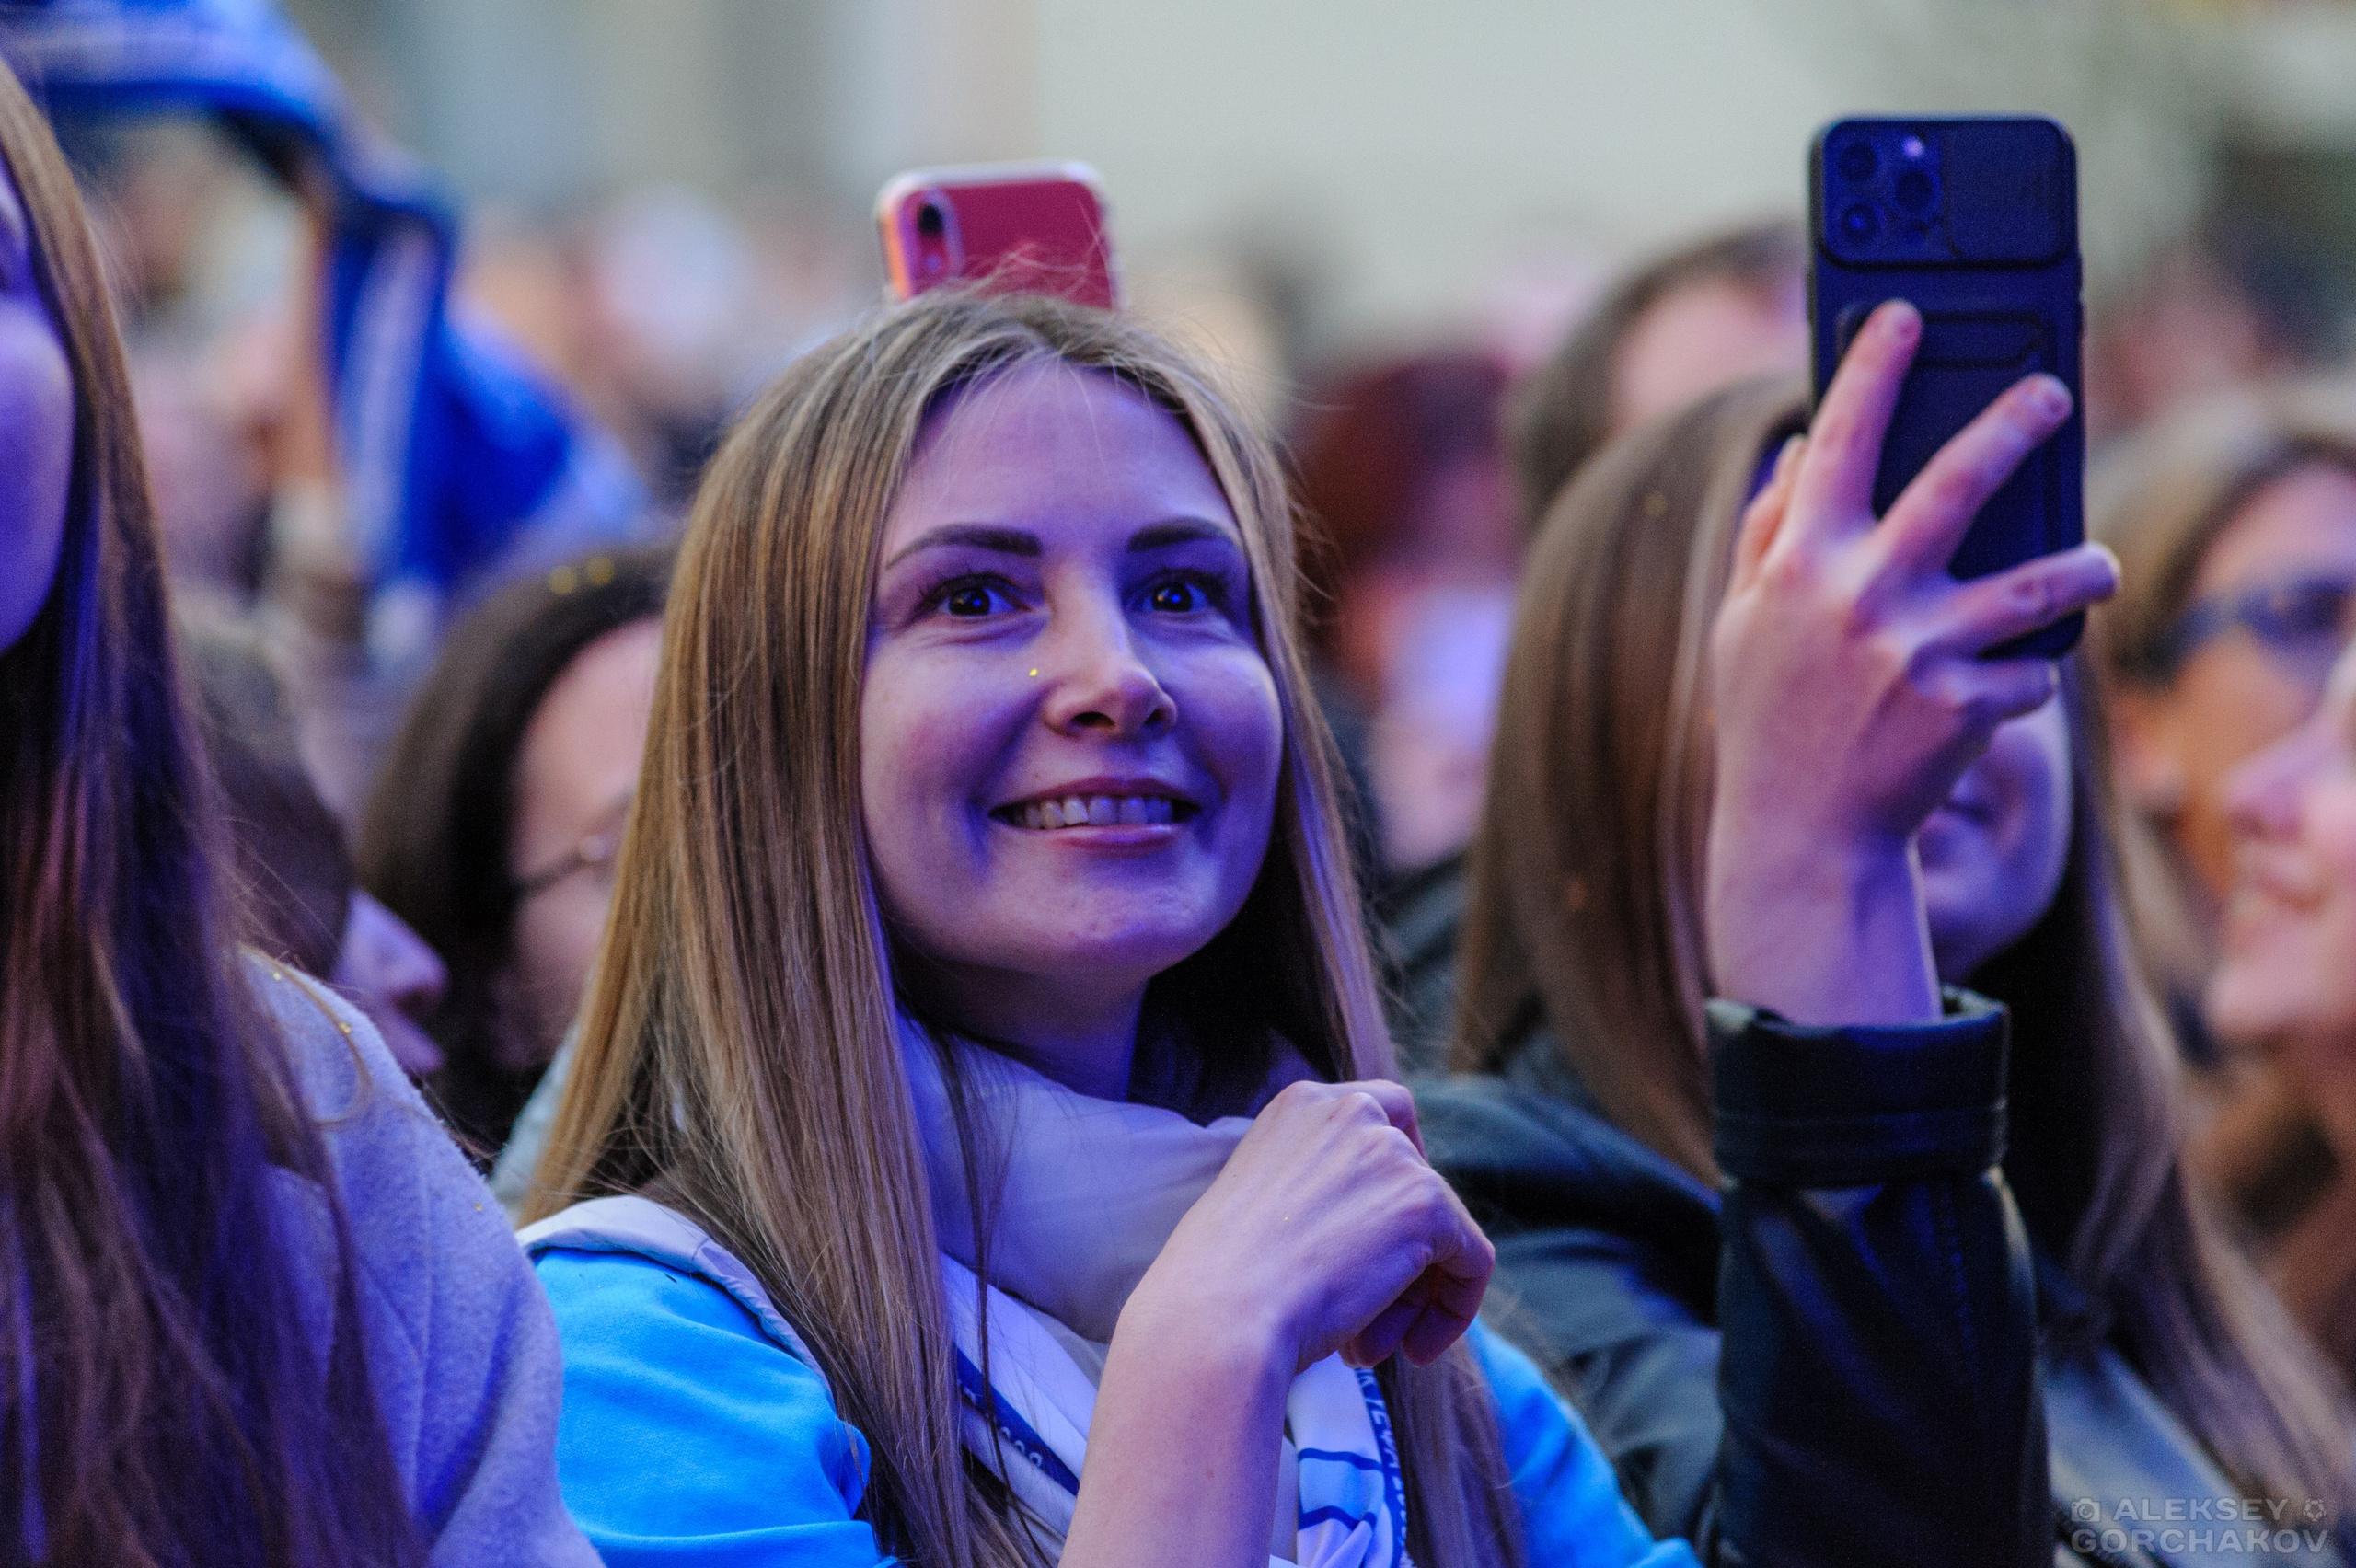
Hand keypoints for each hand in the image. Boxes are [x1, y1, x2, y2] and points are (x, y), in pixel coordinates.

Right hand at [1122, 1079, 1491, 1371]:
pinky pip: (1472, 1260)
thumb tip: (1379, 1236)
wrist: (1218, 1316)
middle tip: (1366, 1323)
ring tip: (1365, 1349)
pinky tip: (1412, 1350)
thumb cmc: (1223, 1286)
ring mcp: (1390, 1153)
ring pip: (1441, 1231)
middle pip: (1417, 1180)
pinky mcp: (1424, 1201)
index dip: (1390, 1191)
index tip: (1372, 1249)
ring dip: (1410, 1296)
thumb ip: (1319, 1194)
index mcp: (1300, 1105)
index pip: (1383, 1120)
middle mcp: (1350, 1110)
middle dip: (1401, 1256)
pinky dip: (1453, 1311)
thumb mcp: (1263, 1210)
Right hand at [1706, 299, 2117, 1023]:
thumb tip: (1797, 449)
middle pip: (1956, 484)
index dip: (1872, 370)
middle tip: (2052, 393)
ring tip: (2093, 564)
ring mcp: (1916, 653)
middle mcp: (1858, 598)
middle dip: (2013, 426)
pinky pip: (2027, 673)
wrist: (1801, 832)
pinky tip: (2008, 690)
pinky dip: (2025, 676)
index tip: (1906, 317)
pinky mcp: (1964, 708)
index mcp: (1798, 565)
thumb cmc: (1767, 718)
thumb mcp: (1743, 624)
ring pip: (2033, 586)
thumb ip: (1766, 534)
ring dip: (2079, 569)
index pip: (1840, 442)